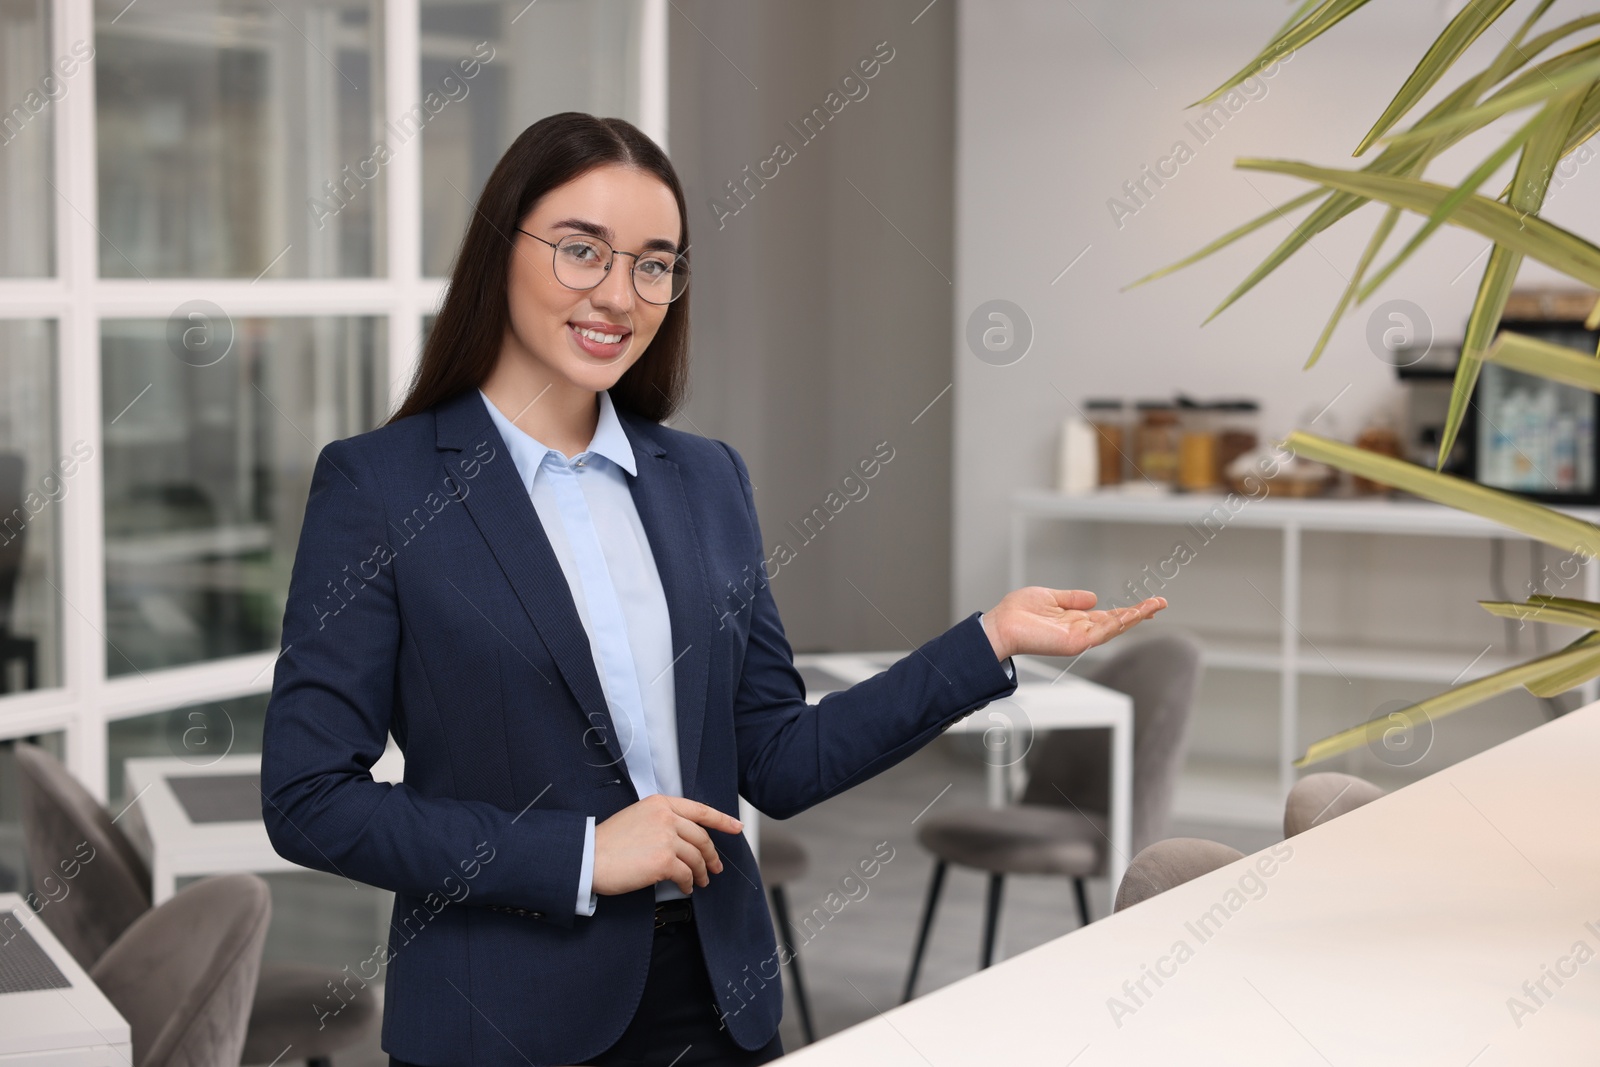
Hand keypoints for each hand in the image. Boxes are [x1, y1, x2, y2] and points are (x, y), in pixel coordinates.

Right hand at [593, 793, 743, 896]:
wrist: (588, 857)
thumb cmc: (607, 842)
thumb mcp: (637, 817)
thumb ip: (661, 821)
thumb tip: (684, 838)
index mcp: (660, 803)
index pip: (700, 810)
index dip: (722, 820)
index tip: (736, 827)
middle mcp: (666, 817)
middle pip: (701, 837)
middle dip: (712, 855)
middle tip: (716, 867)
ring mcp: (666, 838)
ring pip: (696, 857)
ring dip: (701, 872)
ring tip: (700, 881)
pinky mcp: (664, 861)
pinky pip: (686, 874)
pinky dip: (688, 884)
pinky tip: (685, 888)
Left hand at [983, 587, 1166, 659]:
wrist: (1001, 624)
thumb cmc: (1017, 613)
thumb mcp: (1050, 597)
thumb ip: (1072, 598)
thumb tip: (1093, 597)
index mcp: (1075, 620)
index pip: (1108, 616)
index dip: (1127, 610)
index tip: (1147, 604)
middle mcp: (1080, 631)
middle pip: (1117, 623)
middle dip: (1140, 614)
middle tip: (1161, 603)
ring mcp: (1080, 638)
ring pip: (1115, 628)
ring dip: (1135, 617)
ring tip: (1154, 606)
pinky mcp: (1076, 642)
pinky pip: (1103, 631)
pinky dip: (1120, 623)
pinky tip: (1134, 614)